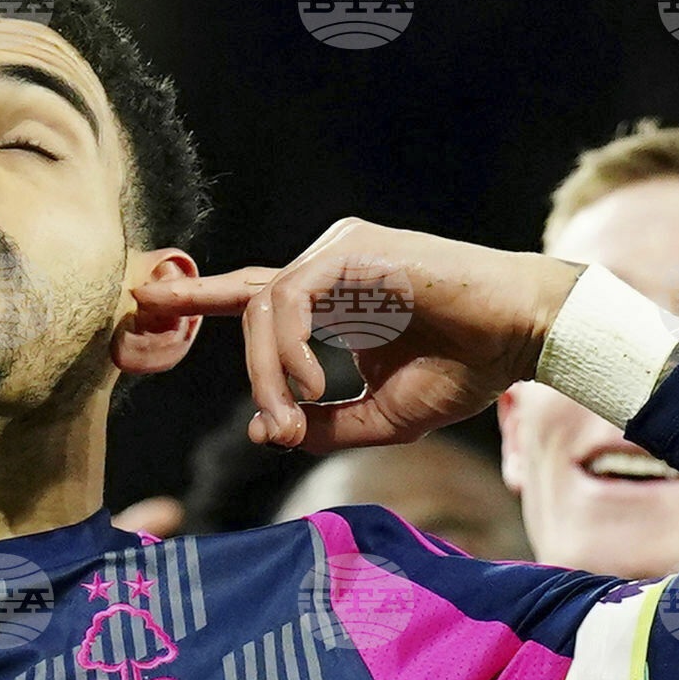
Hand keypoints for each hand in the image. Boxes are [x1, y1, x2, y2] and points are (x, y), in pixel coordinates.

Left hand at [129, 221, 578, 452]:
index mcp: (334, 296)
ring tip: (300, 411)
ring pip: (264, 305)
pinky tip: (313, 384)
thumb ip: (324, 425)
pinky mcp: (356, 248)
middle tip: (281, 427)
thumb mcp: (382, 417)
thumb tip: (265, 431)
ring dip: (269, 372)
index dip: (201, 297)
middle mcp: (330, 263)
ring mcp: (341, 250)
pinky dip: (289, 349)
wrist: (526, 337)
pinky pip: (290, 297)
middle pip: (251, 307)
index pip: (254, 293)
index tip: (152, 299)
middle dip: (247, 371)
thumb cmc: (466, 369)